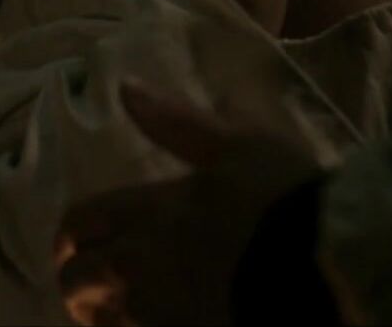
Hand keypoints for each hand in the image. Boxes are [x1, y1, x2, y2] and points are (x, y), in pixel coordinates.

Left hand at [55, 81, 323, 325]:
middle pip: (78, 277)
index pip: (83, 219)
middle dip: (79, 276)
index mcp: (150, 209)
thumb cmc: (281, 200)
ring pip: (101, 317)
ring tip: (120, 310)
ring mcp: (156, 310)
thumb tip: (127, 88)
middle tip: (94, 279)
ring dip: (102, 311)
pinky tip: (160, 322)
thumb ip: (179, 121)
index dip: (74, 230)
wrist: (317, 266)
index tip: (79, 238)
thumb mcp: (240, 145)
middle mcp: (139, 262)